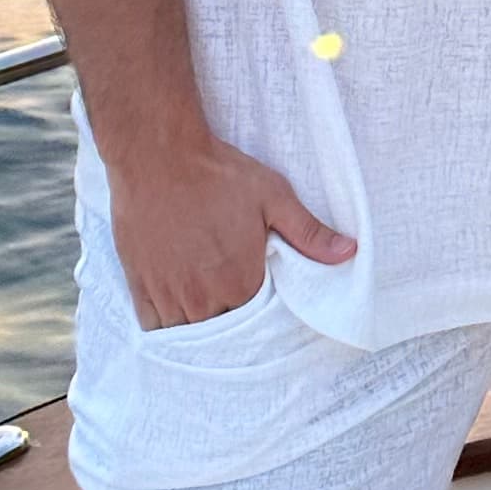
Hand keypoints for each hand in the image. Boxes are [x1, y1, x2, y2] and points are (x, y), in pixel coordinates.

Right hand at [108, 132, 356, 328]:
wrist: (159, 156)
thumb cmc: (219, 174)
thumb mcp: (274, 197)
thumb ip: (310, 233)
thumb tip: (349, 252)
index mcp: (239, 284)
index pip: (256, 324)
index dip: (261, 316)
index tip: (263, 300)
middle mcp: (202, 299)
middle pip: (221, 332)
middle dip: (230, 321)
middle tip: (234, 302)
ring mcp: (168, 294)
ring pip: (186, 334)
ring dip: (198, 327)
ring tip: (208, 308)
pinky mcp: (141, 283)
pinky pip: (152, 325)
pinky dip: (165, 325)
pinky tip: (176, 312)